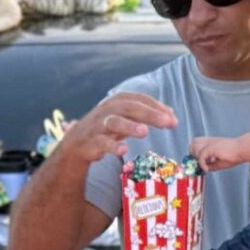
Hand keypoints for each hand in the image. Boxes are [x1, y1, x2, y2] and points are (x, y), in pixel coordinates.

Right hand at [62, 92, 176, 164]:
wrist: (77, 142)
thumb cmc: (106, 128)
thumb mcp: (126, 117)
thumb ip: (146, 114)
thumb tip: (171, 113)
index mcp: (118, 101)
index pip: (140, 99)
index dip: (157, 106)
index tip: (173, 117)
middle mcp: (108, 109)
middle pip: (130, 107)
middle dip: (150, 114)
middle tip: (168, 123)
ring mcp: (99, 125)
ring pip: (114, 122)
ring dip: (130, 126)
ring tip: (144, 132)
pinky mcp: (91, 141)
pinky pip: (102, 142)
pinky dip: (113, 146)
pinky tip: (124, 150)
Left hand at [188, 135, 243, 170]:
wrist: (243, 150)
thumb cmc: (235, 155)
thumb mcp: (220, 162)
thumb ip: (211, 164)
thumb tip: (203, 169)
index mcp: (212, 142)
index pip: (196, 142)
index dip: (194, 150)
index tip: (197, 160)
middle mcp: (209, 141)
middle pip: (192, 143)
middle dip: (193, 154)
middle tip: (200, 163)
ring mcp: (210, 144)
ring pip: (195, 150)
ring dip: (197, 159)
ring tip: (204, 165)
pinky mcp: (211, 148)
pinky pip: (201, 157)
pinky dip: (202, 164)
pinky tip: (206, 169)